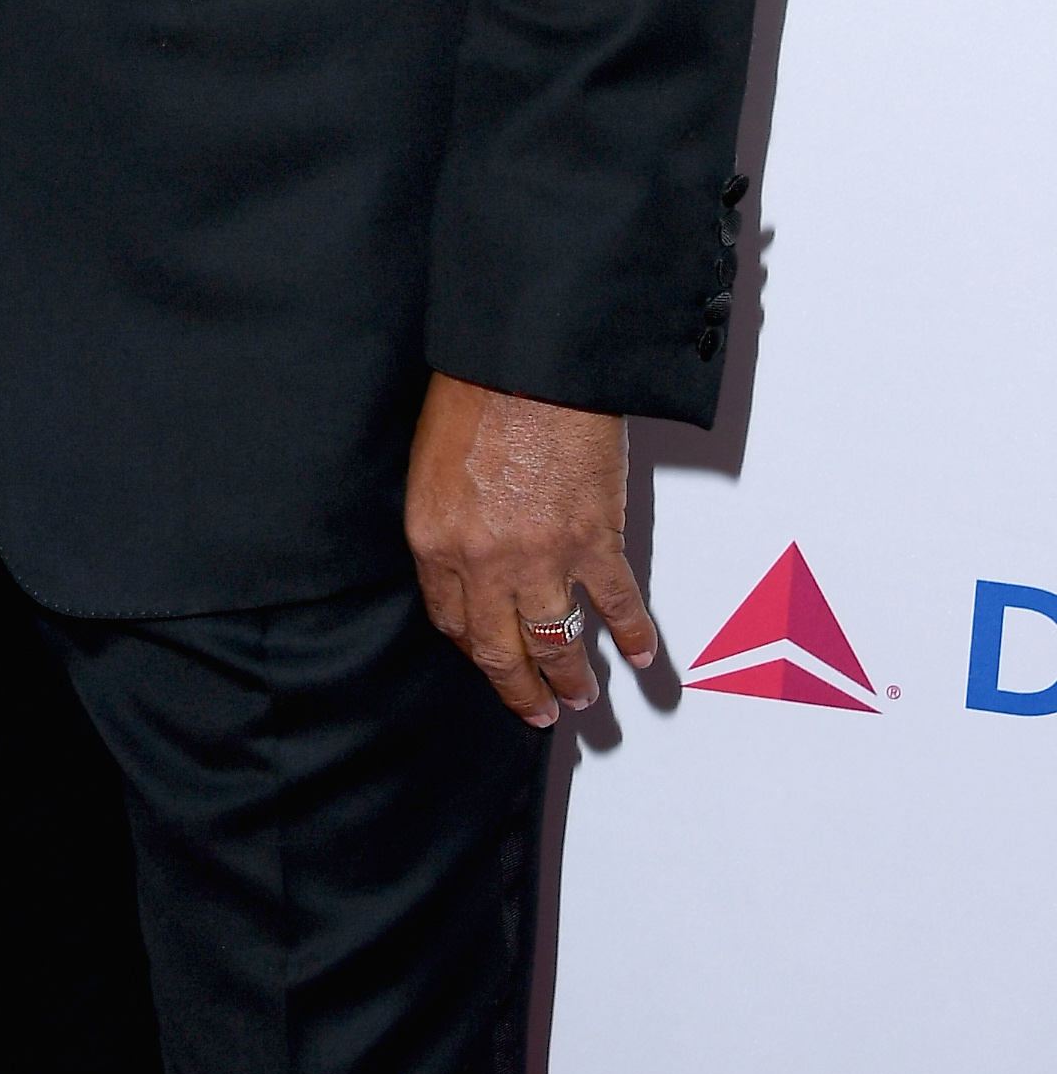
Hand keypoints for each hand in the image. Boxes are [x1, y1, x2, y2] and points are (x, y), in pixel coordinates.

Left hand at [404, 373, 658, 727]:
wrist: (527, 361)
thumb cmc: (476, 393)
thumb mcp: (431, 462)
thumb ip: (446, 519)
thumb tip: (466, 555)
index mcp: (434, 540)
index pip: (451, 619)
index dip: (473, 647)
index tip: (489, 661)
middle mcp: (483, 562)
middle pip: (500, 649)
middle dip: (521, 689)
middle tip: (536, 712)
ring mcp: (541, 557)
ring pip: (557, 641)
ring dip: (572, 678)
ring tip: (582, 698)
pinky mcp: (593, 540)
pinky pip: (615, 603)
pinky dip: (632, 634)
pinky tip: (641, 654)